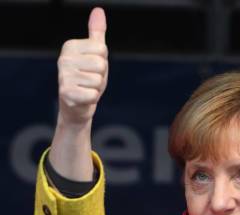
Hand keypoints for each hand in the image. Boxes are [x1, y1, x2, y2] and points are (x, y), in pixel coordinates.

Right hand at [57, 7, 107, 126]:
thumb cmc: (88, 78)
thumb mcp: (95, 55)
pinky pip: (93, 94)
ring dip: (97, 88)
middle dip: (101, 76)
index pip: (102, 49)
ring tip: (86, 89)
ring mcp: (63, 76)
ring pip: (98, 80)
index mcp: (70, 46)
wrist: (77, 106)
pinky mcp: (66, 93)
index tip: (93, 68)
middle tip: (90, 81)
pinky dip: (92, 99)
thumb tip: (98, 10)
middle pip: (101, 64)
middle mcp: (63, 59)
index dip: (103, 62)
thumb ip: (96, 33)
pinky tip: (83, 98)